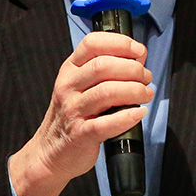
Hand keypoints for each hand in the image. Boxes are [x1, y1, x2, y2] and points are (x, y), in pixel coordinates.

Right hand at [9, 31, 151, 195]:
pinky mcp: (81, 134)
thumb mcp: (80, 87)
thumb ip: (105, 71)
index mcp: (69, 70)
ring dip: (135, 91)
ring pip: (108, 91)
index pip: (92, 43)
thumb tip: (138, 58)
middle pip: (103, 66)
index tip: (138, 51)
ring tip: (145, 95)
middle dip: (133, 69)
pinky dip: (128, 117)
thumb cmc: (71, 117)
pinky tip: (138, 114)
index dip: (119, 43)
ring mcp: (73, 110)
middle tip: (146, 78)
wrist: (50, 152)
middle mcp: (68, 86)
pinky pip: (107, 123)